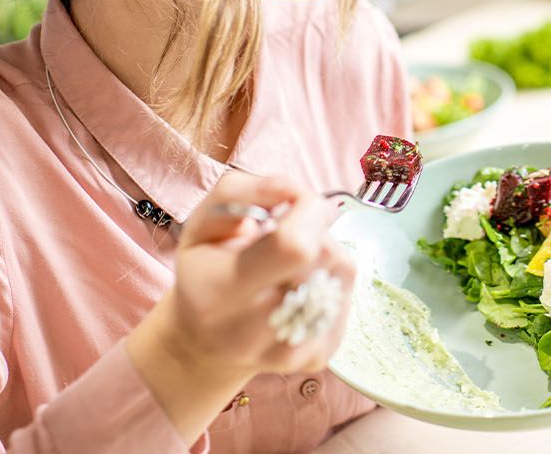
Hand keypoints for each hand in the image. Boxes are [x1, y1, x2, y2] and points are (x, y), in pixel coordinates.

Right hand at [126, 173, 354, 441]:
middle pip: (325, 256)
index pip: (294, 246)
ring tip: (291, 262)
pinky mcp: (318, 358)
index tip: (293, 203)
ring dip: (325, 252)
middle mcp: (253, 331)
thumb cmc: (205, 271)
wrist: (204, 344)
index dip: (307, 211)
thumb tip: (299, 192)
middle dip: (315, 228)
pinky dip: (331, 279)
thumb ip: (242, 192)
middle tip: (288, 233)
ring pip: (343, 272)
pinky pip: (348, 295)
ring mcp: (290, 352)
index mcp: (219, 293)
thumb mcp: (202, 221)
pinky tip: (302, 285)